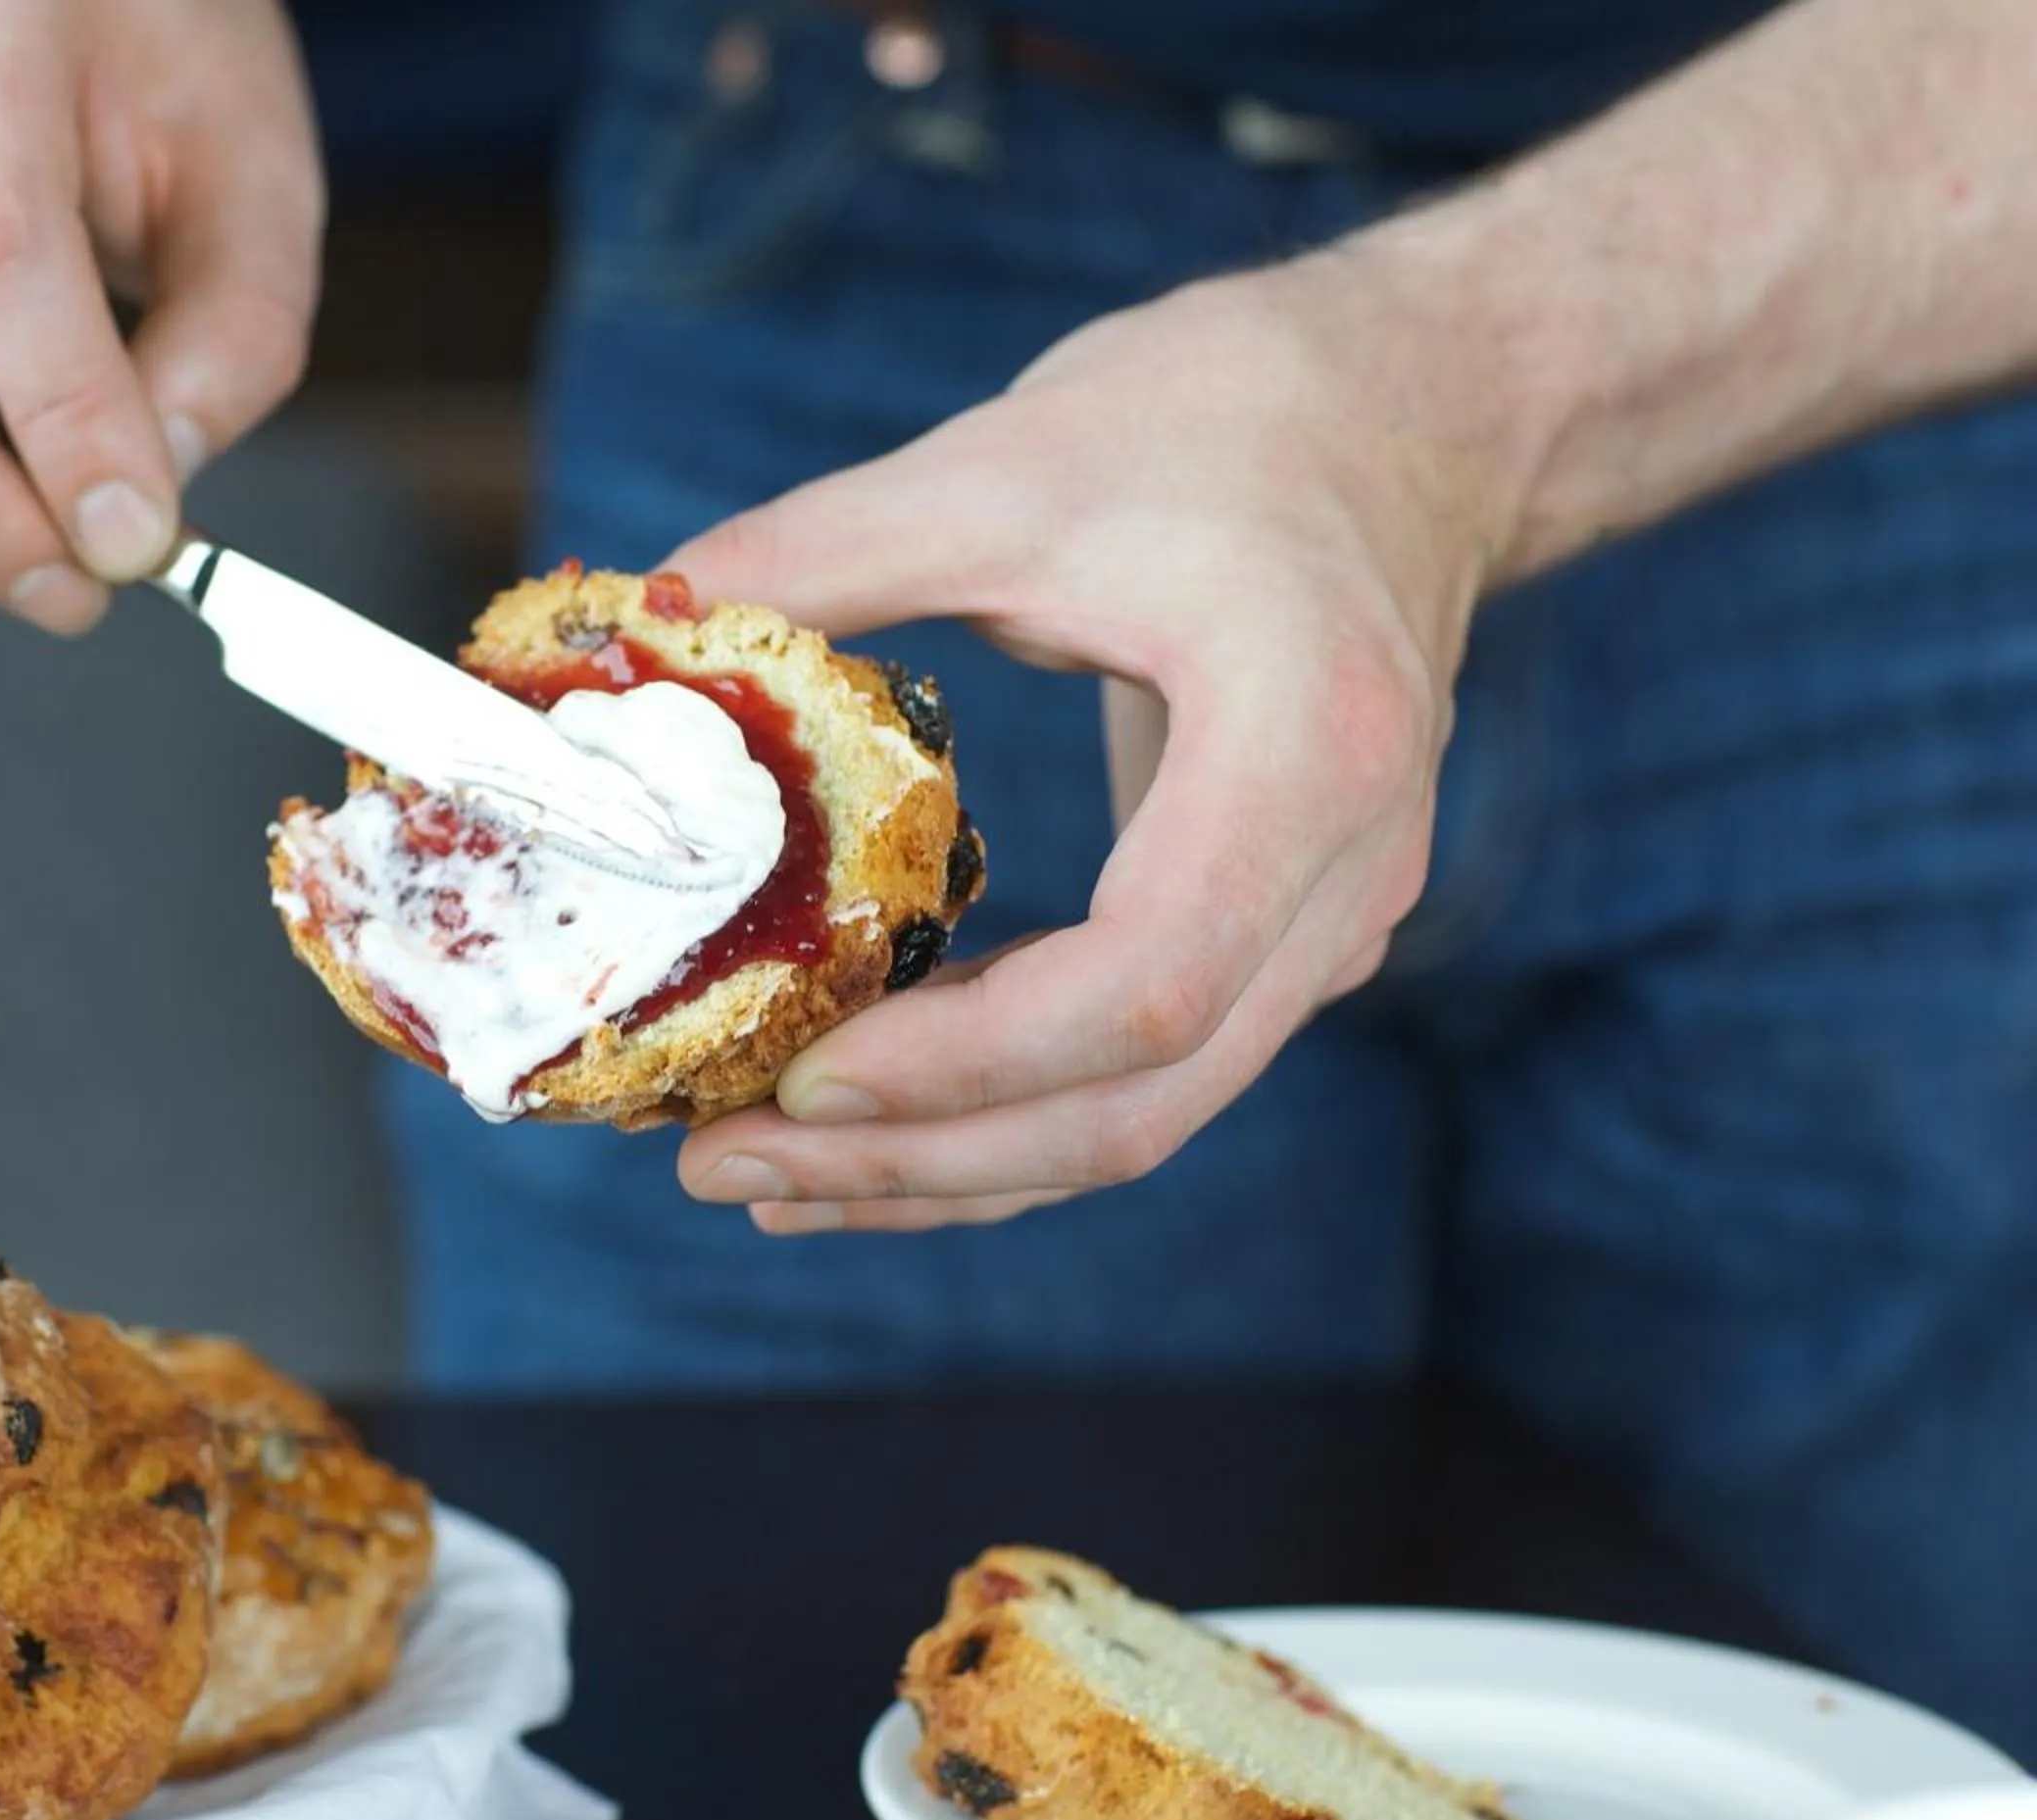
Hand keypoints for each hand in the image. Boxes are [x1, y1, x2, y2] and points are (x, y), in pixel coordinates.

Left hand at [668, 267, 1524, 1232]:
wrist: (1408, 415)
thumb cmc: (1225, 416)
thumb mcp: (1011, 462)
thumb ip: (823, 549)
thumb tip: (636, 619)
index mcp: (1306, 750)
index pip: (1146, 984)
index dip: (965, 1063)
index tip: (796, 1079)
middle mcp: (1347, 874)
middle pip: (1139, 1099)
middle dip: (918, 1159)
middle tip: (720, 1168)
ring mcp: (1326, 926)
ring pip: (1141, 1119)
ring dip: (945, 1167)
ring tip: (759, 1180)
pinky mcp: (1278, 942)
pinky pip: (1140, 1074)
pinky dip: (999, 1119)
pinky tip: (860, 1133)